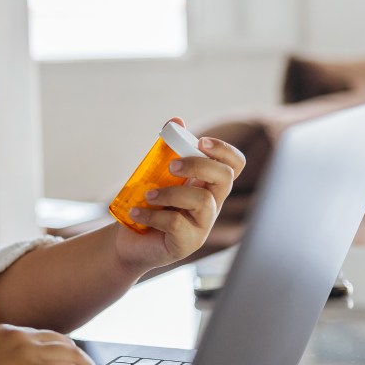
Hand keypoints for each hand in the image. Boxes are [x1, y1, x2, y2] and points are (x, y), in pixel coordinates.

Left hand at [114, 120, 245, 274]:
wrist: (130, 242)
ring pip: (202, 201)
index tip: (201, 142)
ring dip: (171, 193)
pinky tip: (136, 213)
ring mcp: (202, 226)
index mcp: (208, 185)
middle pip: (225, 177)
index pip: (234, 165)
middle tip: (171, 166)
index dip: (224, 150)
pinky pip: (177, 224)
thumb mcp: (156, 176)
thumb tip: (176, 120)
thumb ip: (167, 150)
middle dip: (198, 165)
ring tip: (148, 195)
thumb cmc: (148, 206)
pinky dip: (152, 214)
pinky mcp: (187, 244)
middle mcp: (212, 205)